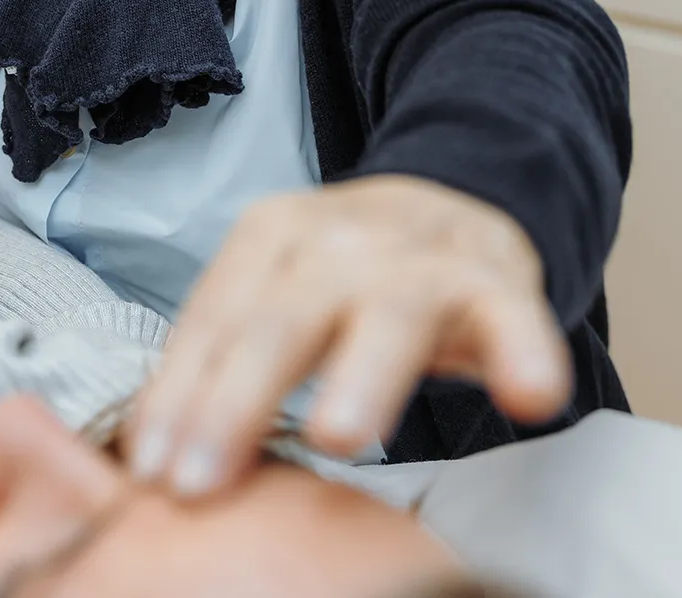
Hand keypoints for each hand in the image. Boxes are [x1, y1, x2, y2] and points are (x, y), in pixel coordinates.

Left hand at [129, 175, 571, 495]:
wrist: (453, 203)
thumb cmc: (345, 276)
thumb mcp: (274, 294)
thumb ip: (222, 361)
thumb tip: (150, 458)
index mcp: (271, 236)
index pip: (214, 318)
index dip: (179, 392)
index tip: (151, 467)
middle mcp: (341, 238)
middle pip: (282, 319)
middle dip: (237, 400)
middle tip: (202, 479)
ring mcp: (423, 258)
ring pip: (390, 314)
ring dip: (362, 375)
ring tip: (337, 436)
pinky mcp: (499, 283)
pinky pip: (516, 319)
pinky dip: (523, 353)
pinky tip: (531, 396)